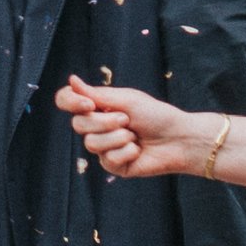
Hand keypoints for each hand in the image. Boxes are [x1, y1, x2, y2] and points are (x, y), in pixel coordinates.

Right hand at [51, 76, 208, 178]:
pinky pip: (107, 159)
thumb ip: (96, 94)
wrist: (180, 139)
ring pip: (91, 144)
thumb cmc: (156, 115)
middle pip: (77, 125)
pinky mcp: (113, 166)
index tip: (88, 104)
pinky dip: (126, 152)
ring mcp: (104, 147)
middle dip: (104, 122)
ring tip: (134, 136)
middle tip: (126, 120)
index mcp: (98, 107)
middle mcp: (97, 127)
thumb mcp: (126, 100)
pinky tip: (138, 150)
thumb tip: (71, 80)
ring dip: (118, 138)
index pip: (66, 100)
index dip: (70, 102)